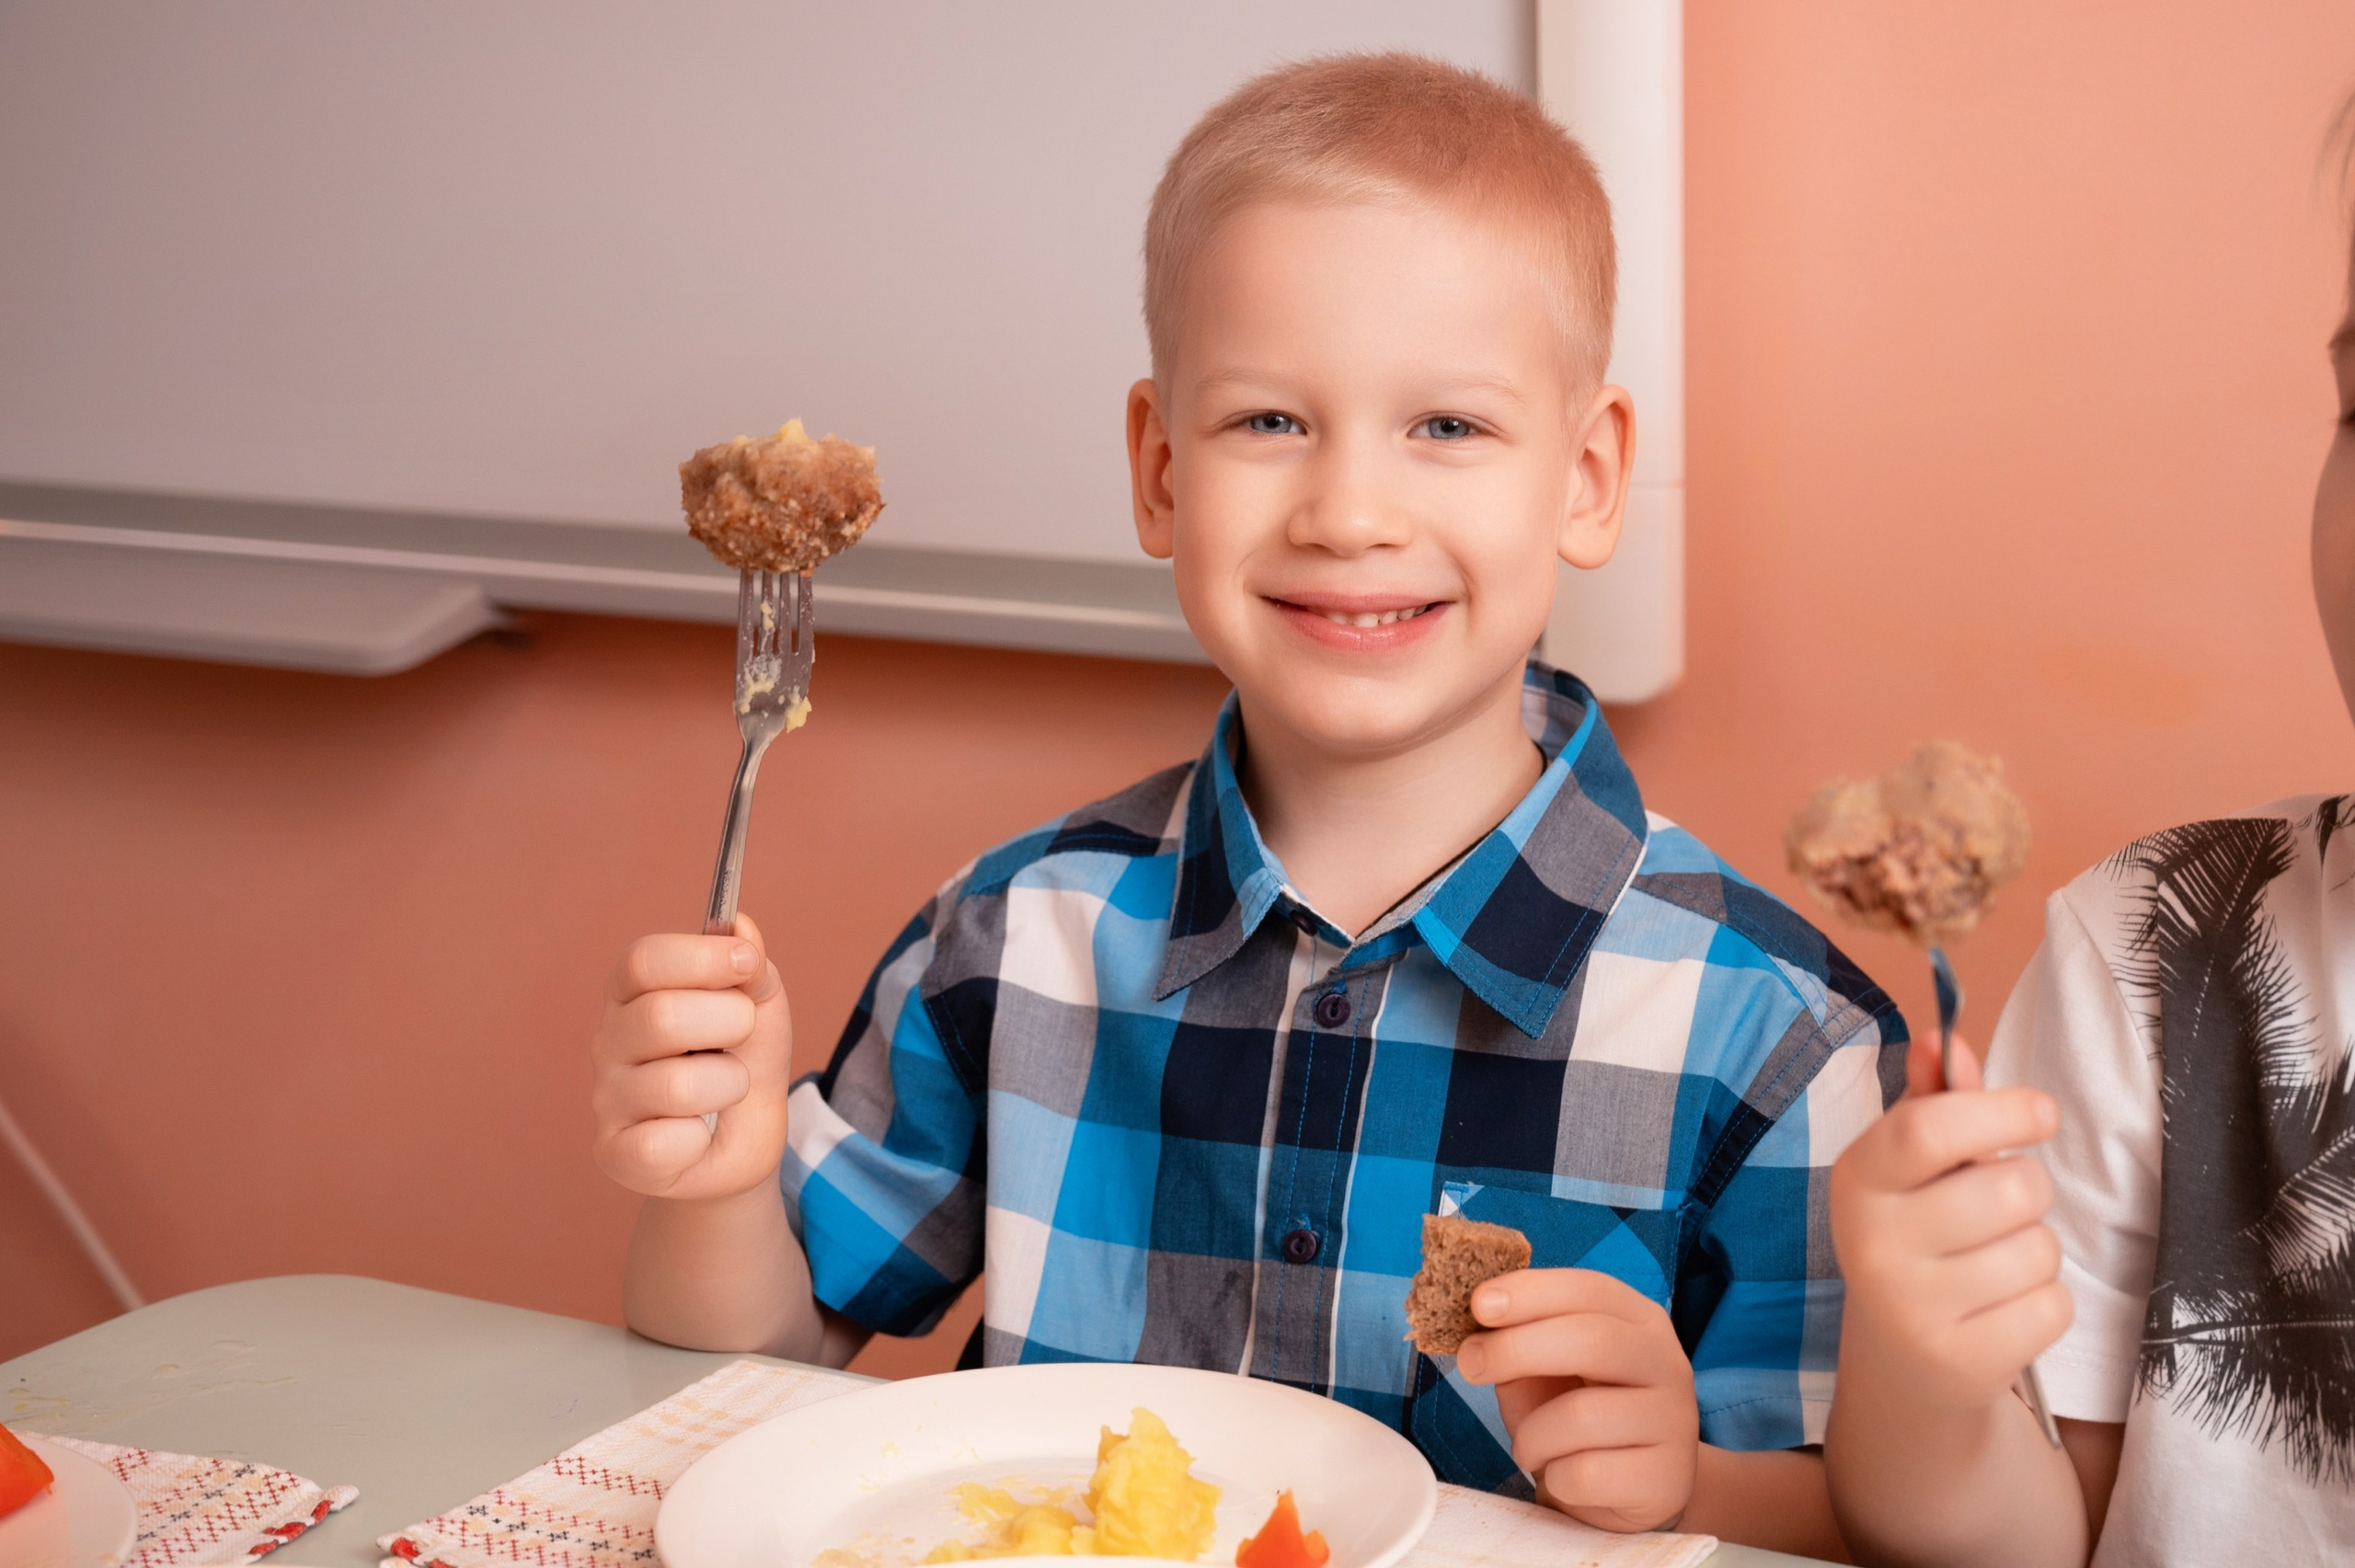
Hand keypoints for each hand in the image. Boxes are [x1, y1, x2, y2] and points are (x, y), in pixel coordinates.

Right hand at [591, 914, 794, 1201]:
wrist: (741, 1143)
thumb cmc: (740, 1061)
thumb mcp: (759, 1007)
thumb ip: (751, 968)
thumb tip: (740, 926)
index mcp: (633, 993)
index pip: (643, 960)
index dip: (701, 956)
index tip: (746, 962)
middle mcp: (608, 1041)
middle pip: (661, 1016)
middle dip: (729, 1022)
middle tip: (743, 1035)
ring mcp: (607, 1099)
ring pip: (677, 1085)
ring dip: (729, 1085)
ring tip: (726, 1089)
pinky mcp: (617, 1153)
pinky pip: (665, 1144)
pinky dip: (700, 1139)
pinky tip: (699, 1135)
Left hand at [1456, 1268, 1698, 1532]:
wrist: (1631, 1490)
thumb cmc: (1580, 1418)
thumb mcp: (1548, 1372)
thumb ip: (1519, 1345)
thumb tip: (1476, 1337)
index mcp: (1638, 1320)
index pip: (1589, 1289)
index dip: (1531, 1292)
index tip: (1479, 1304)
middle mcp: (1666, 1362)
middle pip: (1592, 1340)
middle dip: (1517, 1348)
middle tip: (1471, 1365)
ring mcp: (1673, 1421)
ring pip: (1581, 1415)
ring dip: (1532, 1436)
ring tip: (1529, 1448)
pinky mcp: (1666, 1478)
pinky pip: (1587, 1474)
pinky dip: (1556, 1478)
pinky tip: (1564, 1477)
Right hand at [1828, 1034, 2069, 1409]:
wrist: (1901, 1358)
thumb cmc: (1919, 1236)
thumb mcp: (1913, 1169)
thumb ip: (1934, 1103)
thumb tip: (1942, 1039)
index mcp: (1857, 1180)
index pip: (1928, 1129)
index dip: (1999, 1110)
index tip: (2040, 1113)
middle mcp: (1872, 1243)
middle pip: (2008, 1188)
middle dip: (2029, 1187)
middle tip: (2004, 1205)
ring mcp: (1912, 1308)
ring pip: (2038, 1249)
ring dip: (2037, 1249)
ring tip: (1995, 1263)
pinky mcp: (1960, 1360)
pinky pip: (2052, 1306)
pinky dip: (2045, 1303)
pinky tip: (2004, 1307)